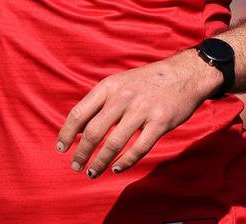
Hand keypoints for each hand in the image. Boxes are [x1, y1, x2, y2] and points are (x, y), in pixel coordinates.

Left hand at [56, 50, 217, 177]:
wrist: (184, 73)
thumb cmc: (146, 82)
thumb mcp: (119, 83)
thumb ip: (100, 103)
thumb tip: (78, 129)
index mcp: (108, 86)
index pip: (79, 113)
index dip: (67, 133)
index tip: (61, 149)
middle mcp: (123, 97)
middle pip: (94, 132)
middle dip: (81, 153)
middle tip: (75, 166)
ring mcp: (142, 110)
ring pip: (114, 143)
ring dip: (100, 162)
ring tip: (93, 172)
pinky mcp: (160, 122)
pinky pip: (139, 148)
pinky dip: (125, 162)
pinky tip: (116, 169)